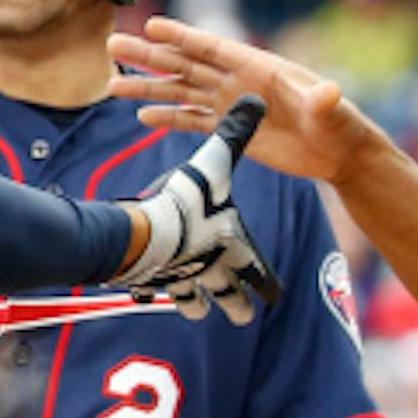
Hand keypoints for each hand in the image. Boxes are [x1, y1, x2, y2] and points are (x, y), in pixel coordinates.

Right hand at [108, 17, 373, 183]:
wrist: (338, 153)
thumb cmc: (340, 124)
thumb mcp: (332, 112)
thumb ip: (324, 102)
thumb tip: (329, 92)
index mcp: (258, 67)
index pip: (213, 48)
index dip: (182, 36)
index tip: (152, 25)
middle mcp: (238, 81)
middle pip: (186, 64)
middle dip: (150, 55)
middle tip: (113, 44)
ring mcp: (231, 105)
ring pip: (181, 92)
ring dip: (149, 88)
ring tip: (112, 85)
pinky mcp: (230, 130)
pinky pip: (192, 121)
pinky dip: (169, 118)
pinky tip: (143, 116)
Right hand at [117, 95, 284, 324]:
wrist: (142, 231)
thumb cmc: (184, 198)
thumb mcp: (214, 160)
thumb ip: (235, 133)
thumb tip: (256, 100)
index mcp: (231, 244)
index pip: (258, 271)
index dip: (267, 285)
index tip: (275, 299)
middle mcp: (210, 266)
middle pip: (228, 292)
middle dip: (235, 304)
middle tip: (242, 317)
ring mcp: (180, 276)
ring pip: (192, 298)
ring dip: (196, 304)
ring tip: (197, 313)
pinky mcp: (151, 278)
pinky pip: (154, 289)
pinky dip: (151, 291)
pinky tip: (146, 294)